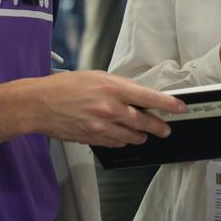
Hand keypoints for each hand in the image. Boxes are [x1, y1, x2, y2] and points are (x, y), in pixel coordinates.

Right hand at [30, 71, 185, 147]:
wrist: (40, 104)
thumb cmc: (64, 87)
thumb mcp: (95, 76)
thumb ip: (118, 85)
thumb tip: (136, 94)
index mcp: (112, 88)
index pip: (149, 97)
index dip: (168, 104)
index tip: (180, 108)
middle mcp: (110, 109)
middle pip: (145, 121)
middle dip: (159, 126)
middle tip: (165, 128)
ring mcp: (102, 127)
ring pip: (133, 136)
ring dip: (141, 135)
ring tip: (144, 132)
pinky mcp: (95, 139)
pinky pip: (117, 144)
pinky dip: (123, 141)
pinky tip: (123, 136)